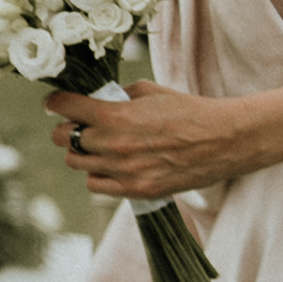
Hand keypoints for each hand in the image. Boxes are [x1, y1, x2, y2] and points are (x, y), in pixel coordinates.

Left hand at [45, 80, 245, 199]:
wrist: (226, 140)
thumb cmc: (190, 111)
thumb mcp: (149, 92)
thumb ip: (116, 97)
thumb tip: (91, 99)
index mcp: (115, 115)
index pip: (63, 107)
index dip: (56, 102)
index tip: (56, 102)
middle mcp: (114, 144)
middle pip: (63, 137)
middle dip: (66, 127)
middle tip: (77, 124)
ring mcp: (124, 170)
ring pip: (75, 162)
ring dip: (81, 151)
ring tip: (97, 145)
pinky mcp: (137, 190)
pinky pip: (96, 184)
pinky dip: (96, 174)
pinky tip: (109, 165)